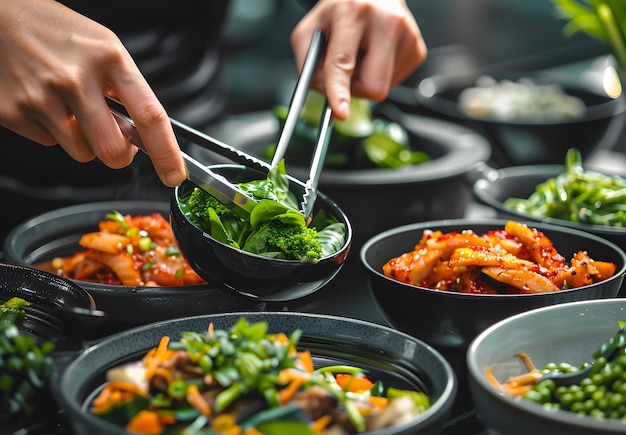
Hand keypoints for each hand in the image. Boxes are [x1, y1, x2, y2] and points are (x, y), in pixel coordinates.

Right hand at [0, 0, 185, 186]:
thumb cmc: (55, 31)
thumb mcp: (104, 48)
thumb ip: (126, 91)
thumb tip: (140, 138)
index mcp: (109, 59)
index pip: (149, 116)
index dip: (166, 152)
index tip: (174, 174)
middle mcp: (75, 78)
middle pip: (112, 150)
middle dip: (118, 154)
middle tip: (113, 137)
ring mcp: (42, 97)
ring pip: (82, 153)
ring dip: (83, 140)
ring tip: (69, 105)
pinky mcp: (13, 112)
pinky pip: (49, 143)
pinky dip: (52, 130)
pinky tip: (44, 101)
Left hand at [291, 0, 426, 120]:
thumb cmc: (341, 11)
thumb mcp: (310, 29)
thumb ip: (307, 62)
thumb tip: (322, 94)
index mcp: (353, 13)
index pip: (344, 62)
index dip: (340, 90)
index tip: (340, 112)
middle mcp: (385, 21)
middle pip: (372, 86)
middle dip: (354, 89)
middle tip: (346, 71)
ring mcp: (407, 36)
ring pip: (383, 88)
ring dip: (365, 79)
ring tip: (362, 53)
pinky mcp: (417, 49)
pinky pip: (393, 82)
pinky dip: (379, 75)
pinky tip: (376, 54)